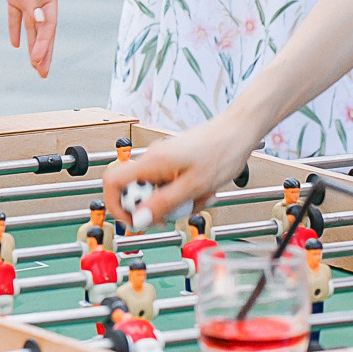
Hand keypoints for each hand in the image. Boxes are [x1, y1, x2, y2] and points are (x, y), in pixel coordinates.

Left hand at [0, 0, 57, 77]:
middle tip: (43, 74)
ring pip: (31, 26)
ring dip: (32, 45)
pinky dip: (15, 29)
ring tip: (34, 65)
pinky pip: (15, 15)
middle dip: (44, 52)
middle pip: (43, 29)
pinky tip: (15, 44)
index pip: (49, 24)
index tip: (37, 61)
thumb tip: (37, 23)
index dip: (44, 44)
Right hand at [103, 112, 263, 230]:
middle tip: (176, 213)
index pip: (113, 182)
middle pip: (136, 192)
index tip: (134, 221)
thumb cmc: (222, 151)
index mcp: (152, 161)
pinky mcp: (175, 162)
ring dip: (175, 202)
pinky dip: (184, 194)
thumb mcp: (193, 187)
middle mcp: (153, 158)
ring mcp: (163, 160)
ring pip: (156, 191)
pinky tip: (203, 191)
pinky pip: (170, 184)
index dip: (117, 205)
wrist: (240, 130)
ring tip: (199, 198)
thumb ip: (163, 204)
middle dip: (156, 208)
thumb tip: (139, 220)